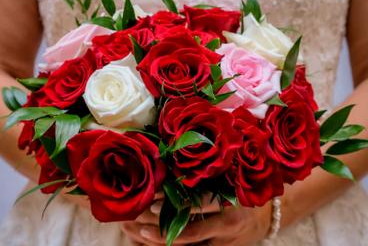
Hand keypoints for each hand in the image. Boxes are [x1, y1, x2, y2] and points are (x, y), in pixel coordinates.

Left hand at [121, 194, 271, 245]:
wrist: (268, 216)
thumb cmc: (245, 189)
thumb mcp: (231, 179)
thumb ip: (209, 179)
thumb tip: (177, 171)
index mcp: (230, 202)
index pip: (197, 204)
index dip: (174, 202)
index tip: (153, 198)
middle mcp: (226, 226)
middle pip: (189, 231)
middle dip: (163, 226)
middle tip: (140, 219)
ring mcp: (224, 243)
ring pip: (190, 245)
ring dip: (165, 239)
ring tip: (143, 234)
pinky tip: (160, 241)